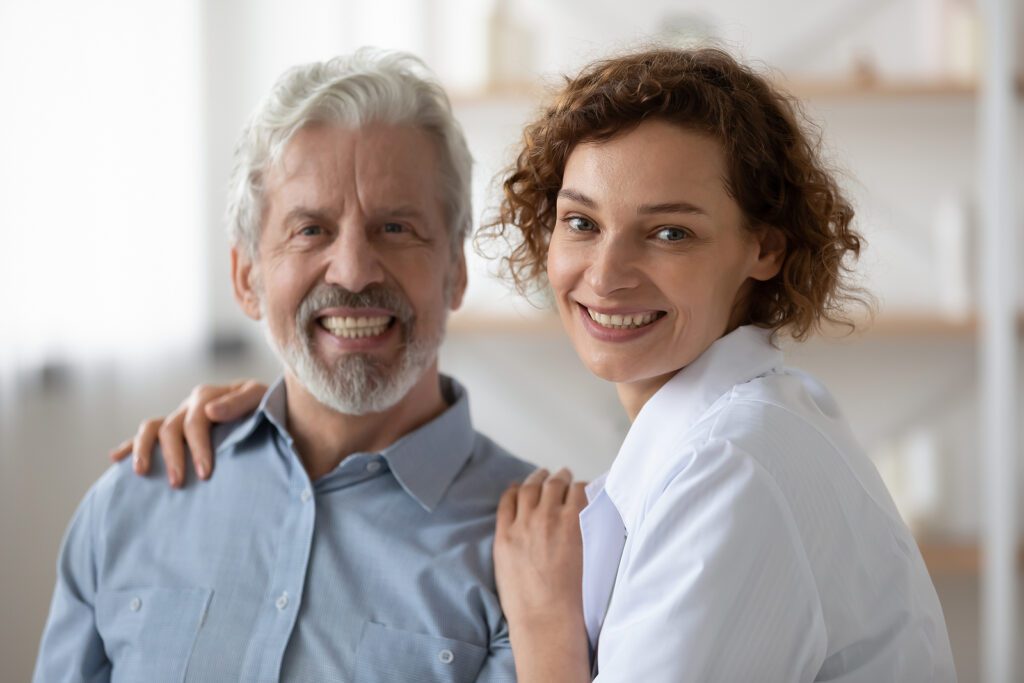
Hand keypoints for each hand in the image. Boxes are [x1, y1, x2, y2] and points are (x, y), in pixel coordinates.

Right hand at [108, 379, 266, 486]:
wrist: (271, 409)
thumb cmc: (268, 407)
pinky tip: (116, 458)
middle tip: (178, 483)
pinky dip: (131, 445)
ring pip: (152, 428)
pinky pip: (147, 434)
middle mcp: (190, 405)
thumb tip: (208, 412)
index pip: (196, 421)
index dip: (198, 447)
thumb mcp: (260, 399)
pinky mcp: (175, 428)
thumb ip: (238, 403)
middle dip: (173, 457)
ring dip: (143, 450)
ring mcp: (180, 416)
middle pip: (171, 428)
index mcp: (210, 396)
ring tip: (142, 473)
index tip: (205, 473)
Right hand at [494, 467, 590, 682]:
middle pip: (532, 486)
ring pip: (554, 485)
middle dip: (541, 477)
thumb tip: (518, 541)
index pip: (509, 498)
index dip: (517, 487)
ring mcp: (549, 520)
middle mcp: (525, 522)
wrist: (545, 617)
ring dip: (561, 477)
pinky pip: (577, 494)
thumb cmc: (526, 604)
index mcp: (506, 534)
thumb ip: (509, 548)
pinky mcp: (573, 524)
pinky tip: (584, 489)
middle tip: (549, 474)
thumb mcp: (504, 571)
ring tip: (567, 476)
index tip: (523, 485)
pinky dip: (580, 488)